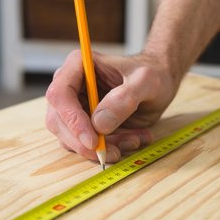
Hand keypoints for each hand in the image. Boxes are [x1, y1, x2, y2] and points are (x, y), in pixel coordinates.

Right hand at [45, 50, 179, 162]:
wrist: (160, 83)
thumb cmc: (153, 74)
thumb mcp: (147, 81)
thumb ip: (125, 98)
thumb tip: (99, 123)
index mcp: (78, 66)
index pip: (60, 95)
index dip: (72, 120)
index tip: (93, 140)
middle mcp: (71, 87)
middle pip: (59, 121)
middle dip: (85, 143)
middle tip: (114, 152)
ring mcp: (76, 108)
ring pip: (71, 138)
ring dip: (102, 148)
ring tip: (134, 140)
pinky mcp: (86, 125)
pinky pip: (88, 145)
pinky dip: (110, 149)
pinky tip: (133, 139)